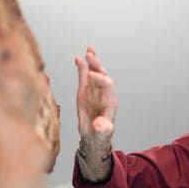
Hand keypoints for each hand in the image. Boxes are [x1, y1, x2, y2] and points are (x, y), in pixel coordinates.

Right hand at [75, 47, 117, 176]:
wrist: (93, 137)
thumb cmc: (100, 136)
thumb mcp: (102, 134)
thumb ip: (102, 128)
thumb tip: (99, 124)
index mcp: (110, 101)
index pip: (107, 85)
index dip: (100, 79)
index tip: (90, 75)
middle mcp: (103, 93)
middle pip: (103, 75)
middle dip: (97, 65)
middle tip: (90, 55)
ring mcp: (94, 91)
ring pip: (94, 73)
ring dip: (92, 61)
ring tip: (89, 50)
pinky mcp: (85, 91)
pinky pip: (84, 76)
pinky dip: (82, 67)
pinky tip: (78, 58)